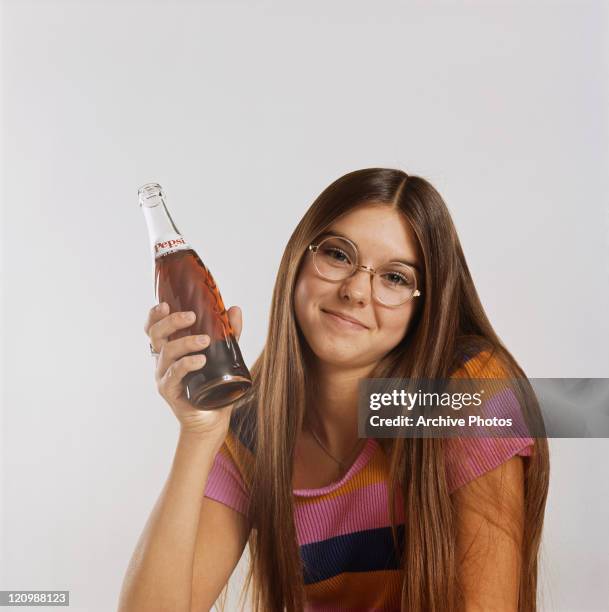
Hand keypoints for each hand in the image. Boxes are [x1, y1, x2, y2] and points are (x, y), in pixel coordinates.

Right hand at [144, 302, 243, 440]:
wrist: (213, 418)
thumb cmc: (214, 384)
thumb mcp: (224, 354)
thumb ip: (229, 332)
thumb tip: (234, 309)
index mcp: (170, 347)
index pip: (154, 327)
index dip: (155, 315)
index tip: (166, 304)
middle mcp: (162, 360)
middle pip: (156, 334)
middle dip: (171, 322)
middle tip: (191, 316)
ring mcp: (163, 375)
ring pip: (166, 352)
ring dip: (185, 343)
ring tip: (205, 340)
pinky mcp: (169, 391)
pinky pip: (173, 374)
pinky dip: (186, 364)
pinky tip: (200, 360)